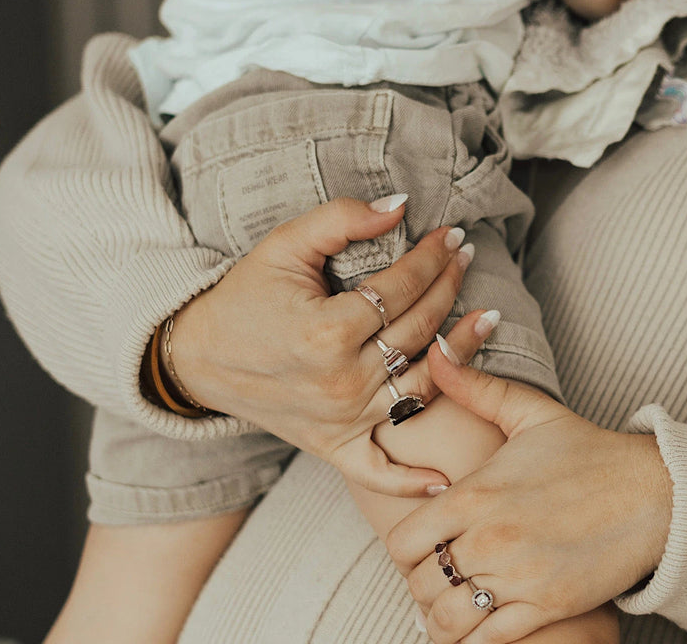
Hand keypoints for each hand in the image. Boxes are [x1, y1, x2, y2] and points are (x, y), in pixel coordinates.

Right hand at [167, 195, 488, 496]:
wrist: (199, 356)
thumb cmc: (245, 297)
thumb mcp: (284, 246)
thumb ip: (341, 219)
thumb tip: (400, 206)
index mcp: (327, 330)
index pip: (401, 288)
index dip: (432, 257)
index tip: (452, 235)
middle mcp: (340, 380)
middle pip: (417, 331)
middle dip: (449, 287)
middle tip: (467, 258)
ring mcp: (342, 419)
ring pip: (420, 388)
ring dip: (460, 354)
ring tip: (488, 319)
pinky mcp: (334, 447)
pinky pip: (379, 472)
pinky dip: (411, 481)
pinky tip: (447, 478)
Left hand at [386, 344, 674, 642]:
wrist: (656, 492)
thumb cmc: (591, 451)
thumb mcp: (530, 412)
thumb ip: (475, 386)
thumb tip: (436, 352)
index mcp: (475, 494)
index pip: (403, 542)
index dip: (405, 548)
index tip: (422, 544)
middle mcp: (488, 540)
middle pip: (420, 583)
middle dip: (424, 582)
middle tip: (439, 576)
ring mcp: (517, 577)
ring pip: (447, 620)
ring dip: (442, 617)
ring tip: (454, 606)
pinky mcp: (548, 607)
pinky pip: (487, 642)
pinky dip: (472, 641)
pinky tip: (477, 628)